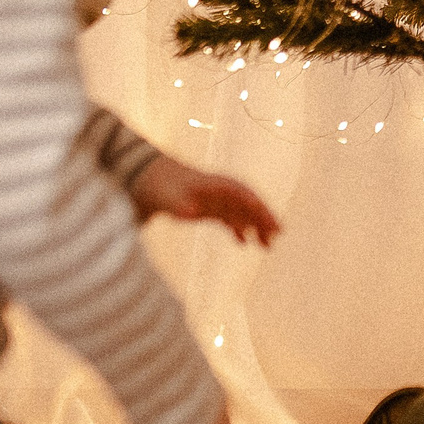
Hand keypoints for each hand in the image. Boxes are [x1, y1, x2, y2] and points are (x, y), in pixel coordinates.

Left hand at [130, 155, 279, 245]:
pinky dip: (238, 228)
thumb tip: (190, 212)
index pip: (245, 195)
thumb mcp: (167, 195)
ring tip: (267, 245)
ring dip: (256, 226)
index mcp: (216, 184)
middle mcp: (220, 190)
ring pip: (242, 212)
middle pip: (249, 204)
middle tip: (277, 237)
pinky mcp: (207, 207)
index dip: (260, 209)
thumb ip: (179, 203)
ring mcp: (215, 198)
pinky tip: (244, 242)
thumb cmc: (158, 185)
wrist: (146, 177)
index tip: (272, 223)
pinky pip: (229, 217)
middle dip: (264, 219)